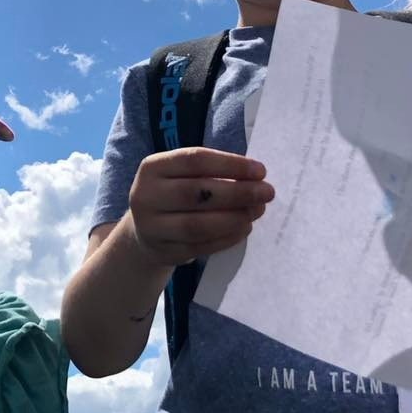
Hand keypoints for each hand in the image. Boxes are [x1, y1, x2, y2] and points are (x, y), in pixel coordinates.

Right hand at [125, 147, 273, 267]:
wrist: (144, 231)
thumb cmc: (173, 194)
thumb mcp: (180, 175)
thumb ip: (211, 173)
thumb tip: (255, 178)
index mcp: (152, 167)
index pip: (194, 161)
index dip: (230, 165)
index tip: (260, 171)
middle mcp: (145, 196)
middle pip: (195, 193)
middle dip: (237, 192)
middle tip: (267, 192)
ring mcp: (152, 227)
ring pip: (198, 224)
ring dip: (234, 217)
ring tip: (257, 211)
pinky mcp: (164, 252)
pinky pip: (201, 247)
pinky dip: (227, 238)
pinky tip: (245, 228)